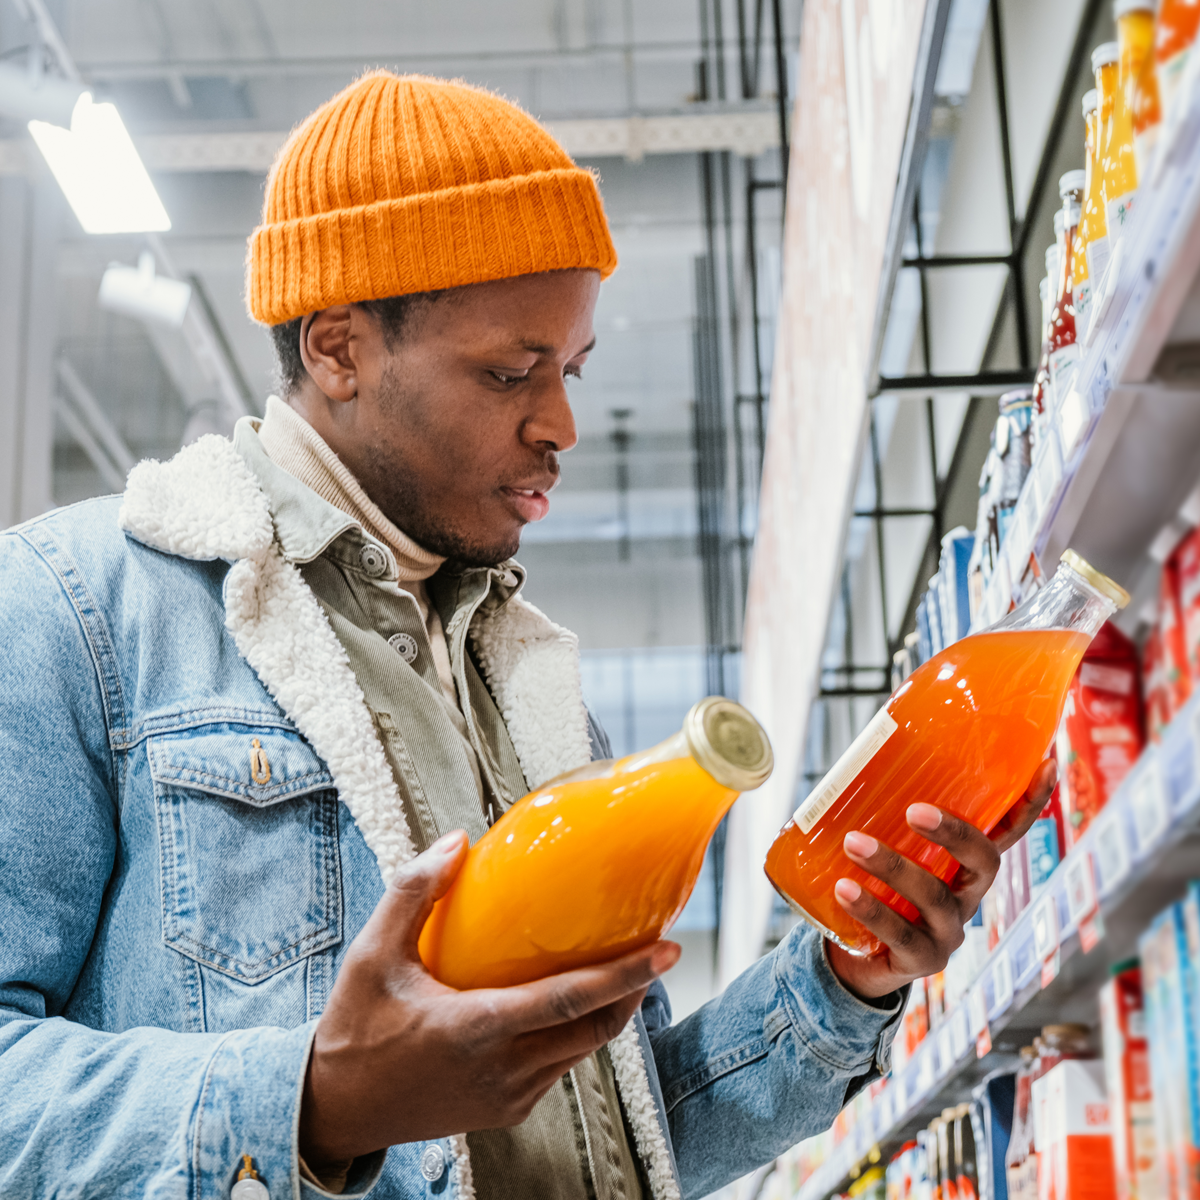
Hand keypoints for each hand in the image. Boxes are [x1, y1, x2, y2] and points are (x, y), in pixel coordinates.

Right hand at [298, 830, 679, 1170]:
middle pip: (595, 1030)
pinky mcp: (508, 1111)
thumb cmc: (354, 1028)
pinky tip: (573, 1001)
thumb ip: (413, 893)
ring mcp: (509, 1096)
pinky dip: (578, 1034)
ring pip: (583, 1052)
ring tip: (625, 968)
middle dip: (635, 990)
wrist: (335, 1110)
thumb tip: (457, 841)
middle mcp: (504, 1069)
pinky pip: (559, 1068)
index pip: (569, 1002)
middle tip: (657, 948)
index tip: (667, 950)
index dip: (625, 976)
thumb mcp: (372, 953)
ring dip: (610, 1012)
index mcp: (476, 1028)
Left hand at [825, 759, 1056, 999]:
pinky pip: (900, 934)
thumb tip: (860, 756)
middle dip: (955, 833)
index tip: (1047, 763)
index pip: (1008, 831)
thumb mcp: (888, 850)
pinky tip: (844, 889)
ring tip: (853, 842)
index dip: (1030, 802)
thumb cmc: (875, 888)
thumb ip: (886, 816)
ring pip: (934, 897)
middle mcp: (968, 897)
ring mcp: (949, 932)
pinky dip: (870, 909)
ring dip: (892, 866)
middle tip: (914, 809)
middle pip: (983, 862)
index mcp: (966, 865)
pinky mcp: (921, 960)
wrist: (854, 958)